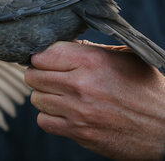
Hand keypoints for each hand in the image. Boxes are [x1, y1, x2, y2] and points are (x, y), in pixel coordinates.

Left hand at [25, 41, 164, 159]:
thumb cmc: (144, 87)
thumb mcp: (122, 57)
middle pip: (33, 76)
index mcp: (91, 61)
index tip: (44, 60)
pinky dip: (48, 116)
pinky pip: (43, 121)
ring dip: (44, 95)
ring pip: (36, 98)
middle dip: (38, 74)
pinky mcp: (79, 132)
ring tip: (59, 94)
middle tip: (49, 76)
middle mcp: (81, 85)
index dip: (41, 56)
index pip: (44, 54)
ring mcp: (78, 111)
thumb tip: (58, 47)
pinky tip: (62, 112)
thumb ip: (88, 50)